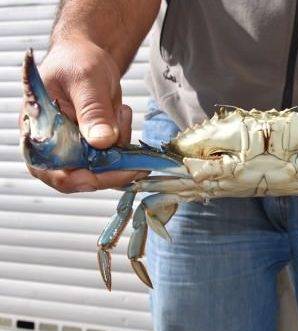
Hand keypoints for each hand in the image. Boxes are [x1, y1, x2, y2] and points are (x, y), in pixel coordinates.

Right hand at [19, 40, 146, 192]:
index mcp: (37, 132)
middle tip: (132, 143)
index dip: (83, 178)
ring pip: (103, 170)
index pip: (53, 171)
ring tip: (118, 111)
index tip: (116, 172)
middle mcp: (54, 147)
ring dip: (120, 147)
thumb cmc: (77, 62)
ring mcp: (75, 150)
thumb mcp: (86, 81)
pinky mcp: (93, 148)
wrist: (89, 56)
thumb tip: (102, 141)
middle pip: (81, 177)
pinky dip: (125, 142)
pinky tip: (120, 113)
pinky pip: (114, 159)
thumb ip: (93, 111)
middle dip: (112, 164)